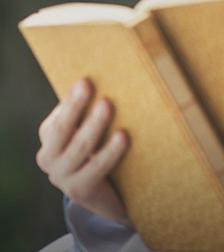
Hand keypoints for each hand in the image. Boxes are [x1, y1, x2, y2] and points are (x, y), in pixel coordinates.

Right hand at [36, 78, 130, 226]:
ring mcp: (62, 177)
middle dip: (74, 106)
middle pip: (62, 130)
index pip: (57, 117)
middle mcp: (49, 158)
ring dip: (93, 126)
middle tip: (88, 85)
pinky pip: (96, 168)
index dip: (70, 99)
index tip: (85, 80)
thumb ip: (93, 111)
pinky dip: (109, 151)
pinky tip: (123, 136)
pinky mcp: (80, 190)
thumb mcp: (92, 132)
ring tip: (106, 106)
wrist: (109, 196)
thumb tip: (112, 78)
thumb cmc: (101, 152)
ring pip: (79, 148)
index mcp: (50, 139)